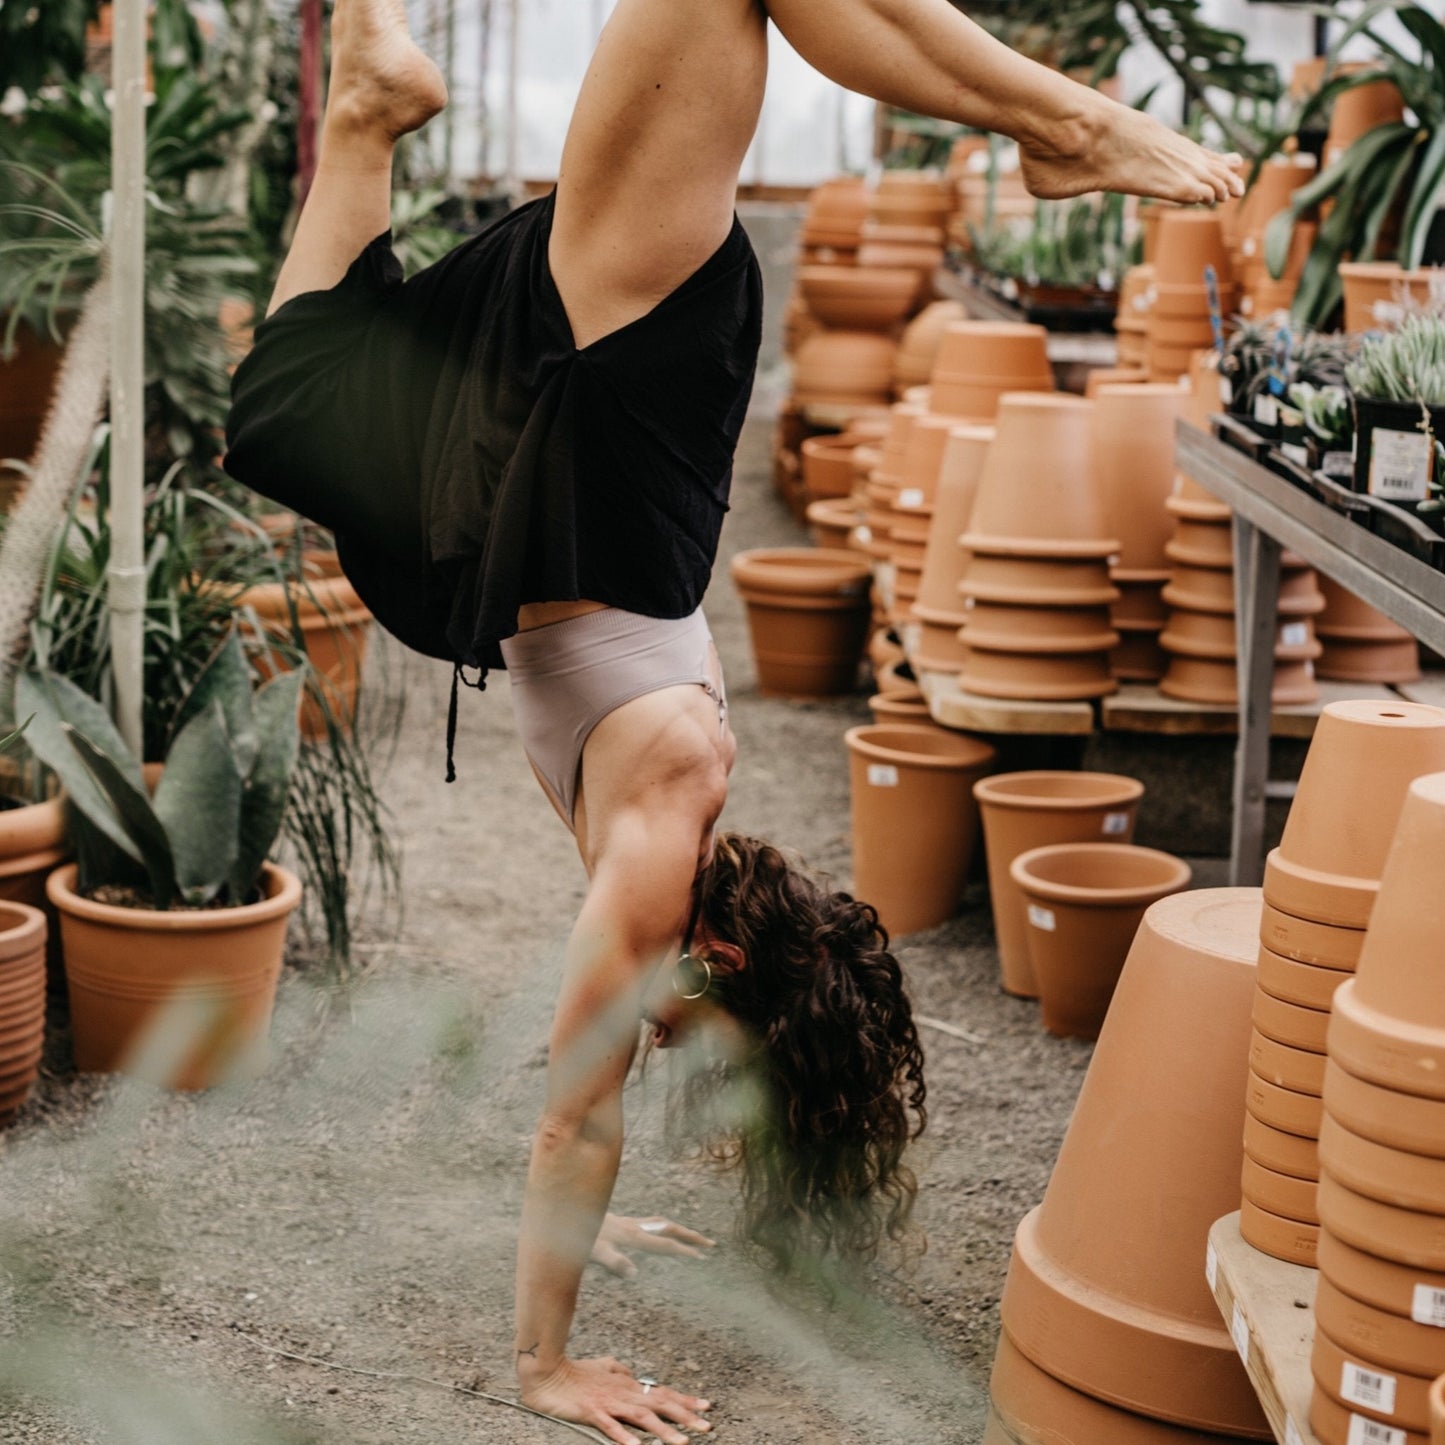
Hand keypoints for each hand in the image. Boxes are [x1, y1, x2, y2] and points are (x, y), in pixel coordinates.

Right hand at [519, 1355, 711, 1444]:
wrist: (548, 1371)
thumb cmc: (575, 1372)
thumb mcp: (604, 1367)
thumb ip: (621, 1371)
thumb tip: (634, 1375)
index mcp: (628, 1384)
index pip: (662, 1393)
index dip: (685, 1400)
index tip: (707, 1407)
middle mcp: (623, 1392)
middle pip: (659, 1405)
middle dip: (685, 1417)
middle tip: (707, 1426)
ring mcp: (609, 1403)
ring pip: (642, 1417)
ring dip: (663, 1431)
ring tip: (682, 1443)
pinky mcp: (592, 1412)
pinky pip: (611, 1427)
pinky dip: (625, 1438)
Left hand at [590, 1214, 714, 1278]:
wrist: (566, 1215)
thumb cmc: (578, 1237)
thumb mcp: (594, 1252)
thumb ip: (614, 1261)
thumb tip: (635, 1272)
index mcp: (632, 1236)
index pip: (664, 1245)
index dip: (684, 1251)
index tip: (702, 1258)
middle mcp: (634, 1227)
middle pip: (670, 1229)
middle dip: (692, 1237)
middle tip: (711, 1244)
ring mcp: (629, 1223)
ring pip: (662, 1224)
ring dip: (681, 1230)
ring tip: (694, 1237)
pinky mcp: (623, 1222)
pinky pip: (652, 1224)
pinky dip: (665, 1227)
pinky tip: (662, 1231)